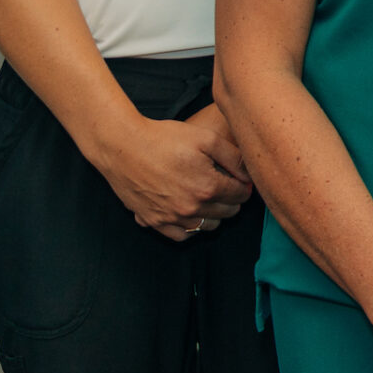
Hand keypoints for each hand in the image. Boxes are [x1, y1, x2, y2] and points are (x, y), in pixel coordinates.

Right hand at [91, 104, 252, 241]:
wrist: (123, 147)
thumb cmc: (165, 138)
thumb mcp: (206, 138)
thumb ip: (234, 158)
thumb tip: (250, 175)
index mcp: (208, 187)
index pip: (241, 195)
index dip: (245, 185)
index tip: (241, 178)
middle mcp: (191, 208)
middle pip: (227, 212)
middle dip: (232, 199)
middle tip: (228, 185)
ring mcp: (171, 218)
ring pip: (208, 226)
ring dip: (214, 213)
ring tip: (210, 196)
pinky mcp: (153, 221)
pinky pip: (182, 235)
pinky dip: (191, 226)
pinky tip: (191, 210)